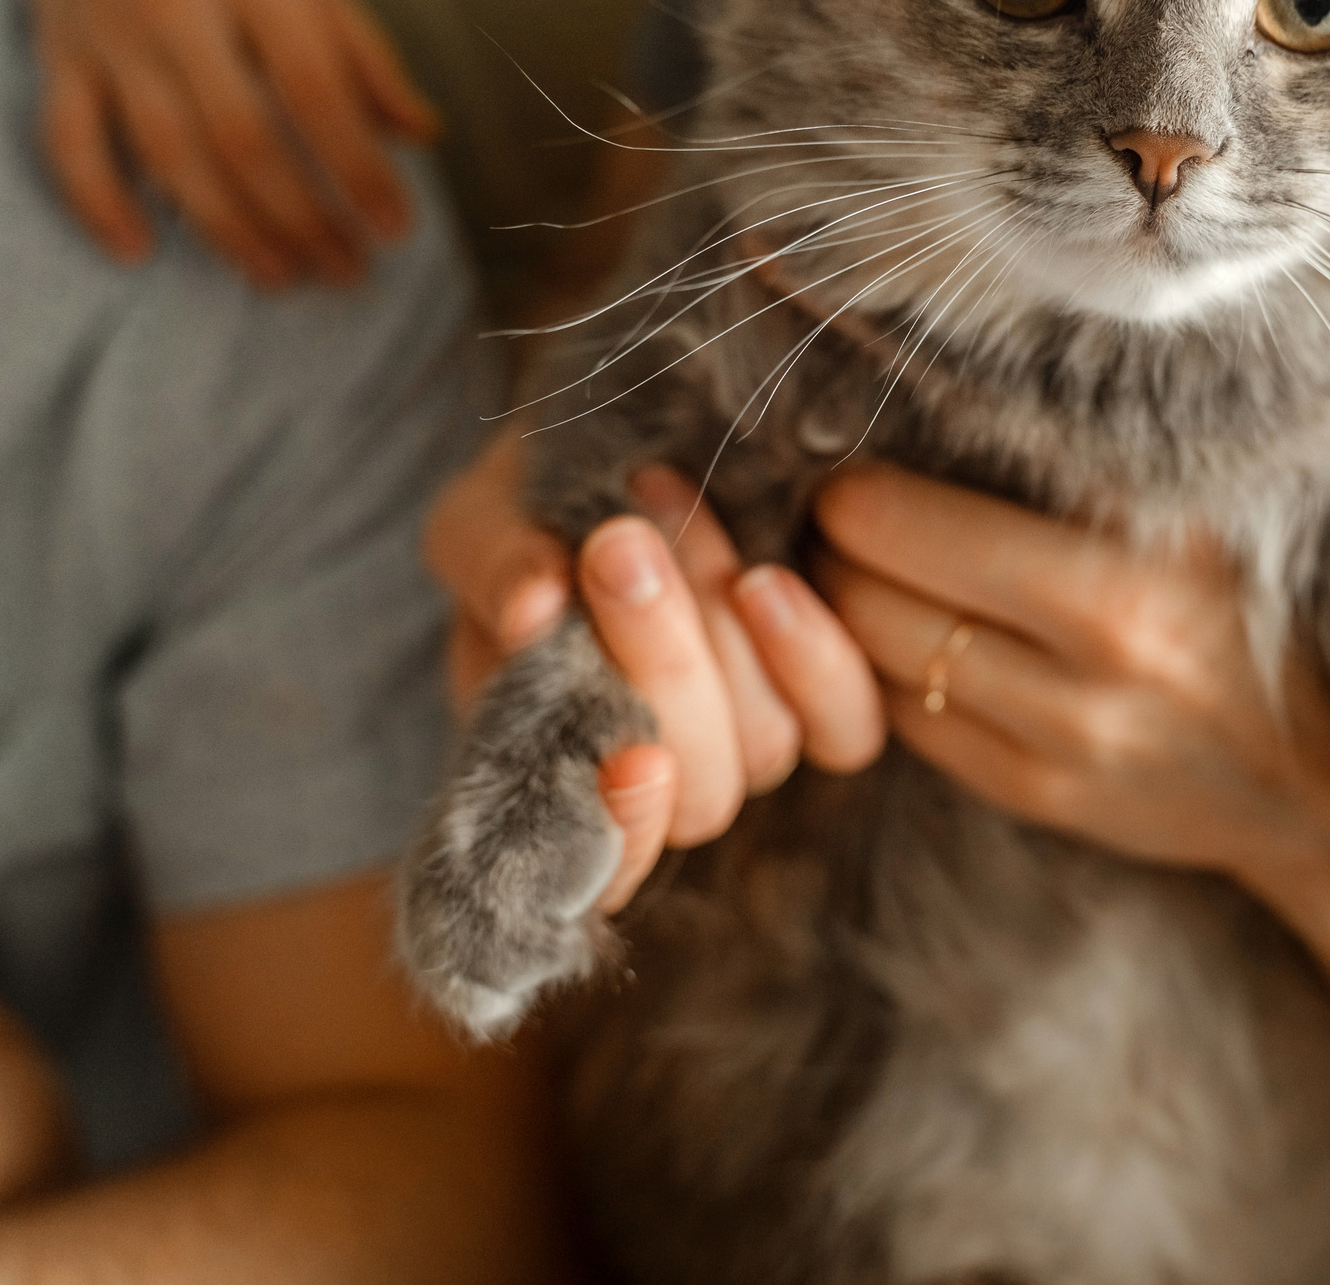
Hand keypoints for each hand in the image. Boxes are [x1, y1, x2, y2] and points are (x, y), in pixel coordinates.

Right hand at [0, 0, 439, 289]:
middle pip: (244, 138)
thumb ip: (360, 46)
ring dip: (227, 230)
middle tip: (348, 272)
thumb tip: (422, 134)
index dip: (359, 168)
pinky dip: (98, 203)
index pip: (314, 90)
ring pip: (167, 154)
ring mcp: (109, 32)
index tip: (398, 228)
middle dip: (302, 219)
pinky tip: (140, 254)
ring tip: (281, 277)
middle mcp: (177, 4)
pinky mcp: (57, 52)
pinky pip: (67, 141)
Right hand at [424, 435, 886, 912]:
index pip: (599, 875)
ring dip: (716, 633)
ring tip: (664, 508)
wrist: (642, 454)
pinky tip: (765, 583)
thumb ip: (490, 562)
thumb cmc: (544, 501)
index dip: (623, 833)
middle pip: (697, 800)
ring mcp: (742, 740)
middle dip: (662, 672)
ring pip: (763, 749)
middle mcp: (654, 781)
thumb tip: (530, 604)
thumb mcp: (485, 520)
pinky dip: (810, 658)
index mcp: (550, 772)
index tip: (632, 756)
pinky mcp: (819, 700)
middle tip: (617, 546)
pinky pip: (844, 725)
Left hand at [812, 466, 1329, 901]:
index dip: (858, 490)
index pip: (907, 526)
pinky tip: (904, 637)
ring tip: (852, 568)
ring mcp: (1058, 753)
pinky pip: (910, 730)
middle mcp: (1084, 683)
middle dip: (832, 552)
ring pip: (876, 669)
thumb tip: (957, 372)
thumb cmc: (1266, 607)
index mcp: (1123, 591)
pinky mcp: (1041, 799)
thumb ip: (1094, 453)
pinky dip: (884, 678)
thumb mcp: (1204, 514)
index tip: (856, 464)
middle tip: (835, 513)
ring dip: (843, 615)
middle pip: (871, 600)